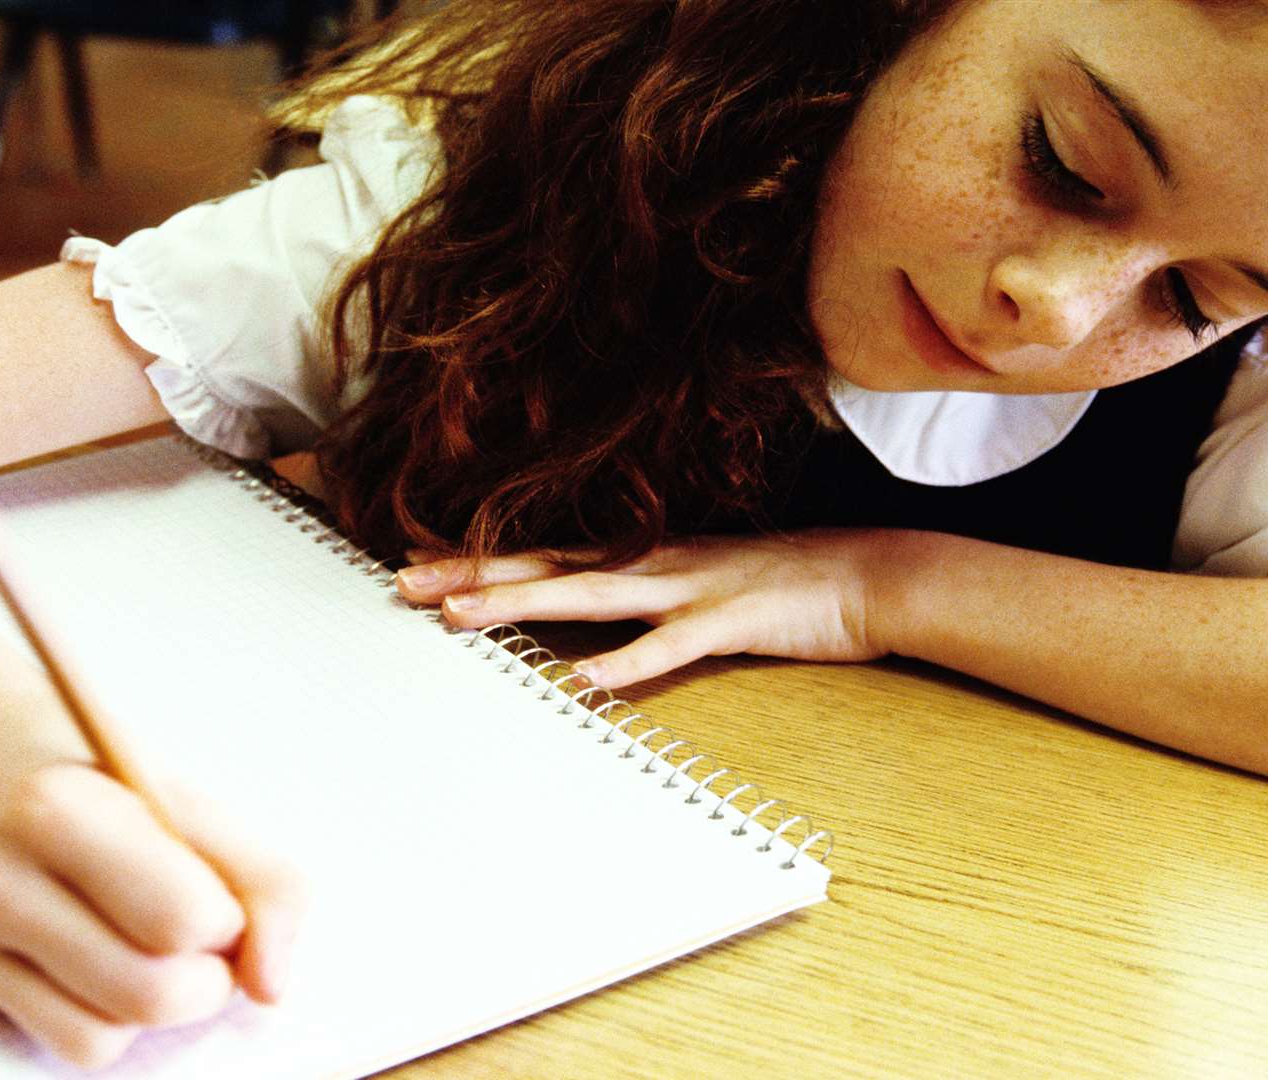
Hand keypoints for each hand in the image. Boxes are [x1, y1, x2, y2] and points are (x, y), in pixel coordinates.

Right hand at [0, 758, 303, 1068]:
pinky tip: (103, 965)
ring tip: (155, 949)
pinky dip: (106, 1021)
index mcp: (57, 809)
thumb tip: (271, 985)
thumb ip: (261, 880)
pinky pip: (66, 1042)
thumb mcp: (186, 799)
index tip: (220, 899)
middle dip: (207, 981)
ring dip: (157, 1006)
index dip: (227, 921)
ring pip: (104, 1037)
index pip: (181, 918)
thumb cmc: (97, 777)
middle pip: (149, 994)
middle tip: (206, 941)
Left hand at [394, 529, 908, 686]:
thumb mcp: (697, 583)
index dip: (480, 560)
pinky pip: (671, 646)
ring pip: (590, 596)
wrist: (865, 574)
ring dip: (523, 603)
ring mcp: (689, 587)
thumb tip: (586, 620)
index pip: (544, 555)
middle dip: (473, 574)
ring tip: (462, 617)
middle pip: (547, 566)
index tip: (414, 565)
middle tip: (402, 583)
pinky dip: (628, 663)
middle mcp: (653, 563)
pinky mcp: (728, 620)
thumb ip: (642, 596)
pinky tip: (585, 682)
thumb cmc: (779, 585)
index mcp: (643, 556)